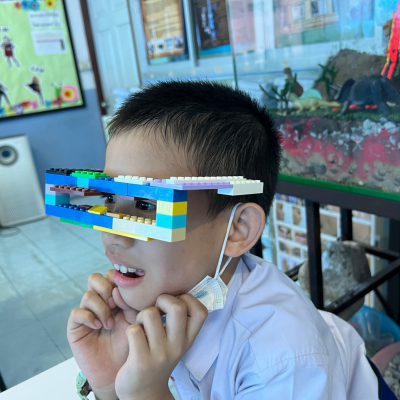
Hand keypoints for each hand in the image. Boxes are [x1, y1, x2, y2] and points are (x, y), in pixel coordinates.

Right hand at [67, 272, 137, 395]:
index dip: (118, 281)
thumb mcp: (136, 319)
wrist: (119, 369)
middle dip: (106, 289)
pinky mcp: (76, 326)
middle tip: (116, 305)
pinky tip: (99, 327)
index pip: (111, 275)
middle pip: (95, 278)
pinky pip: (77, 312)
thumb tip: (118, 289)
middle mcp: (99, 301)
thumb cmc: (131, 343)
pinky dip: (89, 317)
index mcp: (115, 296)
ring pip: (88, 295)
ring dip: (101, 308)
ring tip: (109, 324)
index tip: (127, 297)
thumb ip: (131, 302)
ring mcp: (87, 312)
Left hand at [115, 294, 207, 399]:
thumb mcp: (174, 340)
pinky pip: (134, 330)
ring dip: (141, 315)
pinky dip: (130, 330)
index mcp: (188, 338)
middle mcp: (178, 345)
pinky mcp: (142, 361)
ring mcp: (161, 354)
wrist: (144, 393)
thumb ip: (175, 318)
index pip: (201, 311)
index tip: (176, 303)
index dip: (188, 299)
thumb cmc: (157, 356)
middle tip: (156, 309)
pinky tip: (133, 340)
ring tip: (141, 325)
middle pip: (177, 307)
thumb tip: (165, 282)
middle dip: (162, 299)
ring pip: (149, 314)